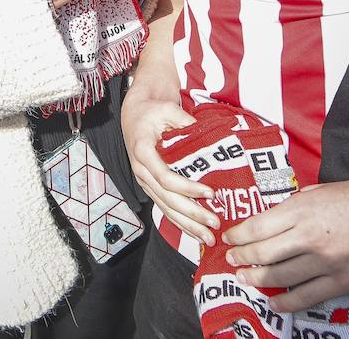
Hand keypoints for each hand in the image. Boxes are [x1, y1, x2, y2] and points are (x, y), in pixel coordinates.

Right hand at [121, 90, 218, 245]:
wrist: (134, 113)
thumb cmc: (152, 110)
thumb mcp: (168, 109)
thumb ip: (187, 124)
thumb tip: (211, 141)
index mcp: (143, 151)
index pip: (165, 177)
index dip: (188, 188)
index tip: (210, 193)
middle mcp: (141, 170)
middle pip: (166, 198)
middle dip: (191, 214)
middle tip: (214, 223)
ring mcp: (144, 180)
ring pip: (165, 207)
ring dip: (187, 224)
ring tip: (208, 237)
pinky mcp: (150, 186)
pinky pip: (164, 207)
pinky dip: (179, 221)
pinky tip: (194, 232)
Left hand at [223, 177, 348, 312]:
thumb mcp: (321, 191)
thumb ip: (296, 204)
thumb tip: (275, 215)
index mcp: (301, 210)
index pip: (256, 227)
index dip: (237, 235)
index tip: (229, 239)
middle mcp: (307, 236)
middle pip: (262, 253)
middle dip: (241, 258)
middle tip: (232, 260)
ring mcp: (325, 261)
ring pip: (279, 276)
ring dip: (256, 279)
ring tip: (245, 278)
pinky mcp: (342, 281)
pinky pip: (306, 296)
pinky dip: (286, 301)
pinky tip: (274, 302)